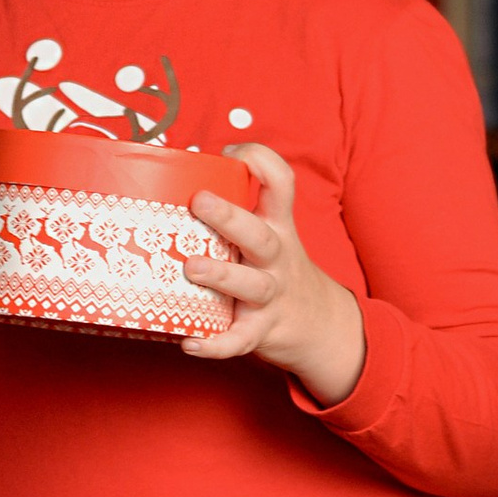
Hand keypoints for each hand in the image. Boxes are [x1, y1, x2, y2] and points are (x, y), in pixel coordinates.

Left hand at [178, 142, 366, 404]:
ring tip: (190, 267)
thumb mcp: (271, 233)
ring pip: (251, 285)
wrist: (319, 325)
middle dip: (231, 218)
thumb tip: (178, 176)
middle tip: (199, 201)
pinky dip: (216, 344)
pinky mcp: (261, 331)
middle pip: (260, 235)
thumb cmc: (276, 269)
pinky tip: (190, 342)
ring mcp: (271, 295)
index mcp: (278, 226)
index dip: (260, 160)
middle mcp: (278, 258)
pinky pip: (240, 339)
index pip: (281, 183)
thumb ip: (236, 210)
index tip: (230, 152)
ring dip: (221, 275)